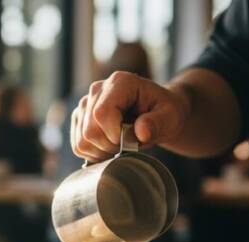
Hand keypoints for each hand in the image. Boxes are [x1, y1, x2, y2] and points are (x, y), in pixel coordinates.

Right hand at [70, 71, 189, 160]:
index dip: (114, 135)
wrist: (157, 113)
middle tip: (129, 144)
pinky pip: (78, 146)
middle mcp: (97, 89)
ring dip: (103, 151)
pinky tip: (110, 146)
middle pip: (89, 131)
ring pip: (82, 141)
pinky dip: (95, 153)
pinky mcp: (80, 118)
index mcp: (119, 82)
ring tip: (121, 144)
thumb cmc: (165, 112)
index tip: (132, 139)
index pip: (102, 113)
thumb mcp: (170, 116)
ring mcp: (85, 104)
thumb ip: (157, 123)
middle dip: (111, 146)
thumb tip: (141, 133)